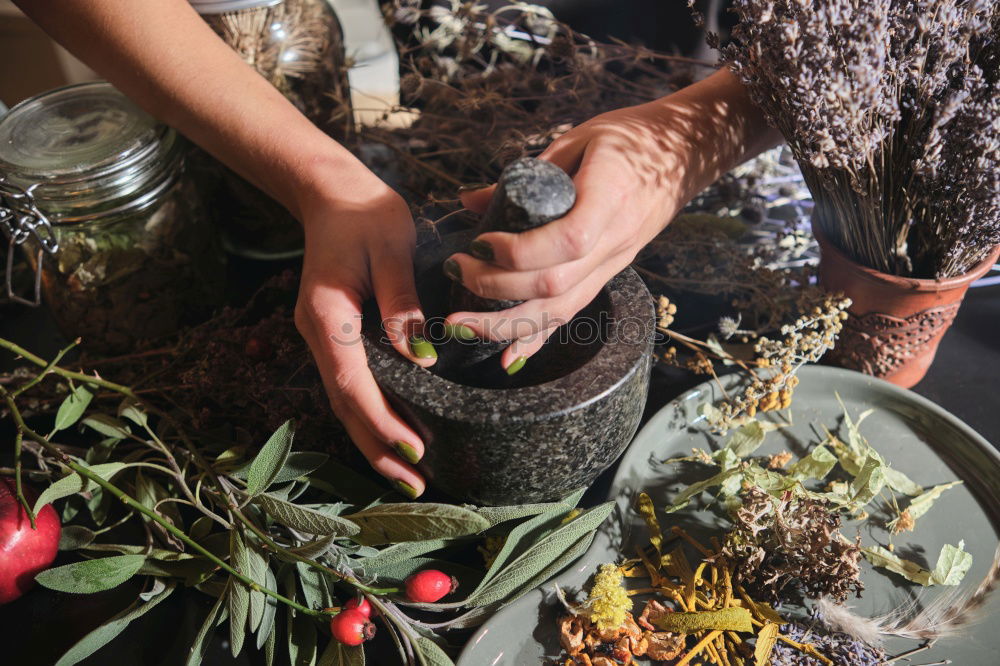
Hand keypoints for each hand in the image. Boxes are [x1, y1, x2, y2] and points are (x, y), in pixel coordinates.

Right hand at [294, 172, 432, 497]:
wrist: (336, 194)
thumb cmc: (367, 214)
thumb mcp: (390, 248)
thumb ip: (401, 302)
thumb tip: (420, 357)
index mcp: (326, 314)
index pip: (351, 382)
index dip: (380, 420)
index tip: (413, 448)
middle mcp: (318, 332)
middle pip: (345, 404)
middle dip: (376, 447)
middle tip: (414, 483)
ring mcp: (324, 336)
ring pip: (346, 400)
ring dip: (373, 438)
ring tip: (407, 474)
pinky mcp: (337, 335)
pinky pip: (352, 384)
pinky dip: (371, 414)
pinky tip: (394, 433)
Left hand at [446, 101, 688, 369]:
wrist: (685, 152)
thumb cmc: (631, 137)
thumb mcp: (577, 140)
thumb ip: (525, 175)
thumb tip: (469, 203)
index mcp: (609, 199)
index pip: (565, 241)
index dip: (518, 251)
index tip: (479, 241)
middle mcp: (614, 241)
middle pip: (555, 285)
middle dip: (495, 289)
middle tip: (455, 272)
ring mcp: (614, 262)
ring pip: (561, 309)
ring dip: (507, 323)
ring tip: (461, 325)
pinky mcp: (610, 272)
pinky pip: (573, 311)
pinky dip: (539, 336)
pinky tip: (509, 354)